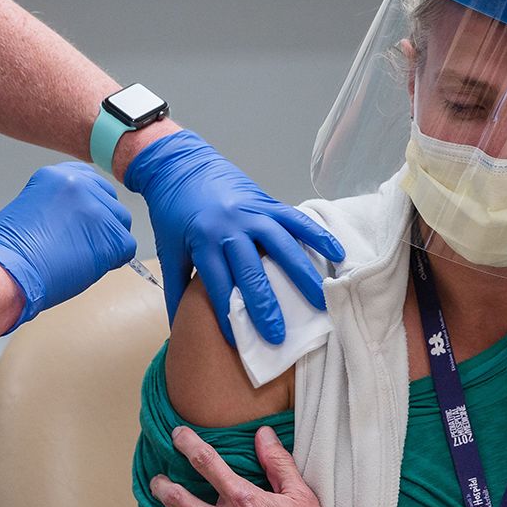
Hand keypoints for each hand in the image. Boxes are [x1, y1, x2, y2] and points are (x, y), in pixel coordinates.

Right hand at [0, 163, 136, 331]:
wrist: (8, 272)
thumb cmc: (9, 250)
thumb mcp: (29, 206)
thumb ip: (58, 203)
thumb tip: (78, 217)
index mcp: (57, 174)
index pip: (92, 181)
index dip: (89, 205)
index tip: (81, 220)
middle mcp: (79, 184)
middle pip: (110, 201)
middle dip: (100, 223)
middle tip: (77, 244)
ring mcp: (96, 209)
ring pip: (121, 223)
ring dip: (107, 241)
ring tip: (79, 255)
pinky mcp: (109, 236)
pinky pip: (127, 247)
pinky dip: (113, 260)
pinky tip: (88, 265)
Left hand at [122, 130, 343, 344]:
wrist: (179, 164)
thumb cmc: (173, 211)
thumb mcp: (169, 250)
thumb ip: (177, 289)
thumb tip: (178, 328)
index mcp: (202, 240)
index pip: (217, 283)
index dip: (227, 313)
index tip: (238, 341)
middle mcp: (230, 226)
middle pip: (251, 271)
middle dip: (265, 305)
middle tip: (279, 336)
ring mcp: (252, 212)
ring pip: (281, 246)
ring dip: (301, 275)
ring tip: (319, 301)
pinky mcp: (267, 201)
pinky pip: (296, 219)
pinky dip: (317, 235)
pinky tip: (337, 254)